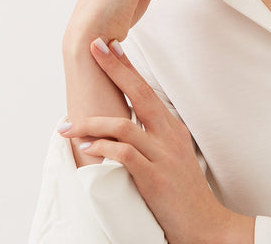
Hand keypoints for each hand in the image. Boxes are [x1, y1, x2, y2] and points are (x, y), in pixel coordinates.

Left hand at [59, 38, 254, 243]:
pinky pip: (125, 155)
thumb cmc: (182, 192)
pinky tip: (87, 148)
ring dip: (91, 123)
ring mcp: (162, 153)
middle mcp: (168, 133)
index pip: (146, 89)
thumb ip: (154, 137)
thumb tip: (127, 125)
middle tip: (95, 48)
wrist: (203, 223)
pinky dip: (103, 149)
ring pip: (124, 125)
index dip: (128, 67)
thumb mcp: (172, 156)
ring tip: (66, 127)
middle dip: (115, 69)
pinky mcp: (154, 176)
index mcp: (171, 127)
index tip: (111, 47)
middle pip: (140, 92)